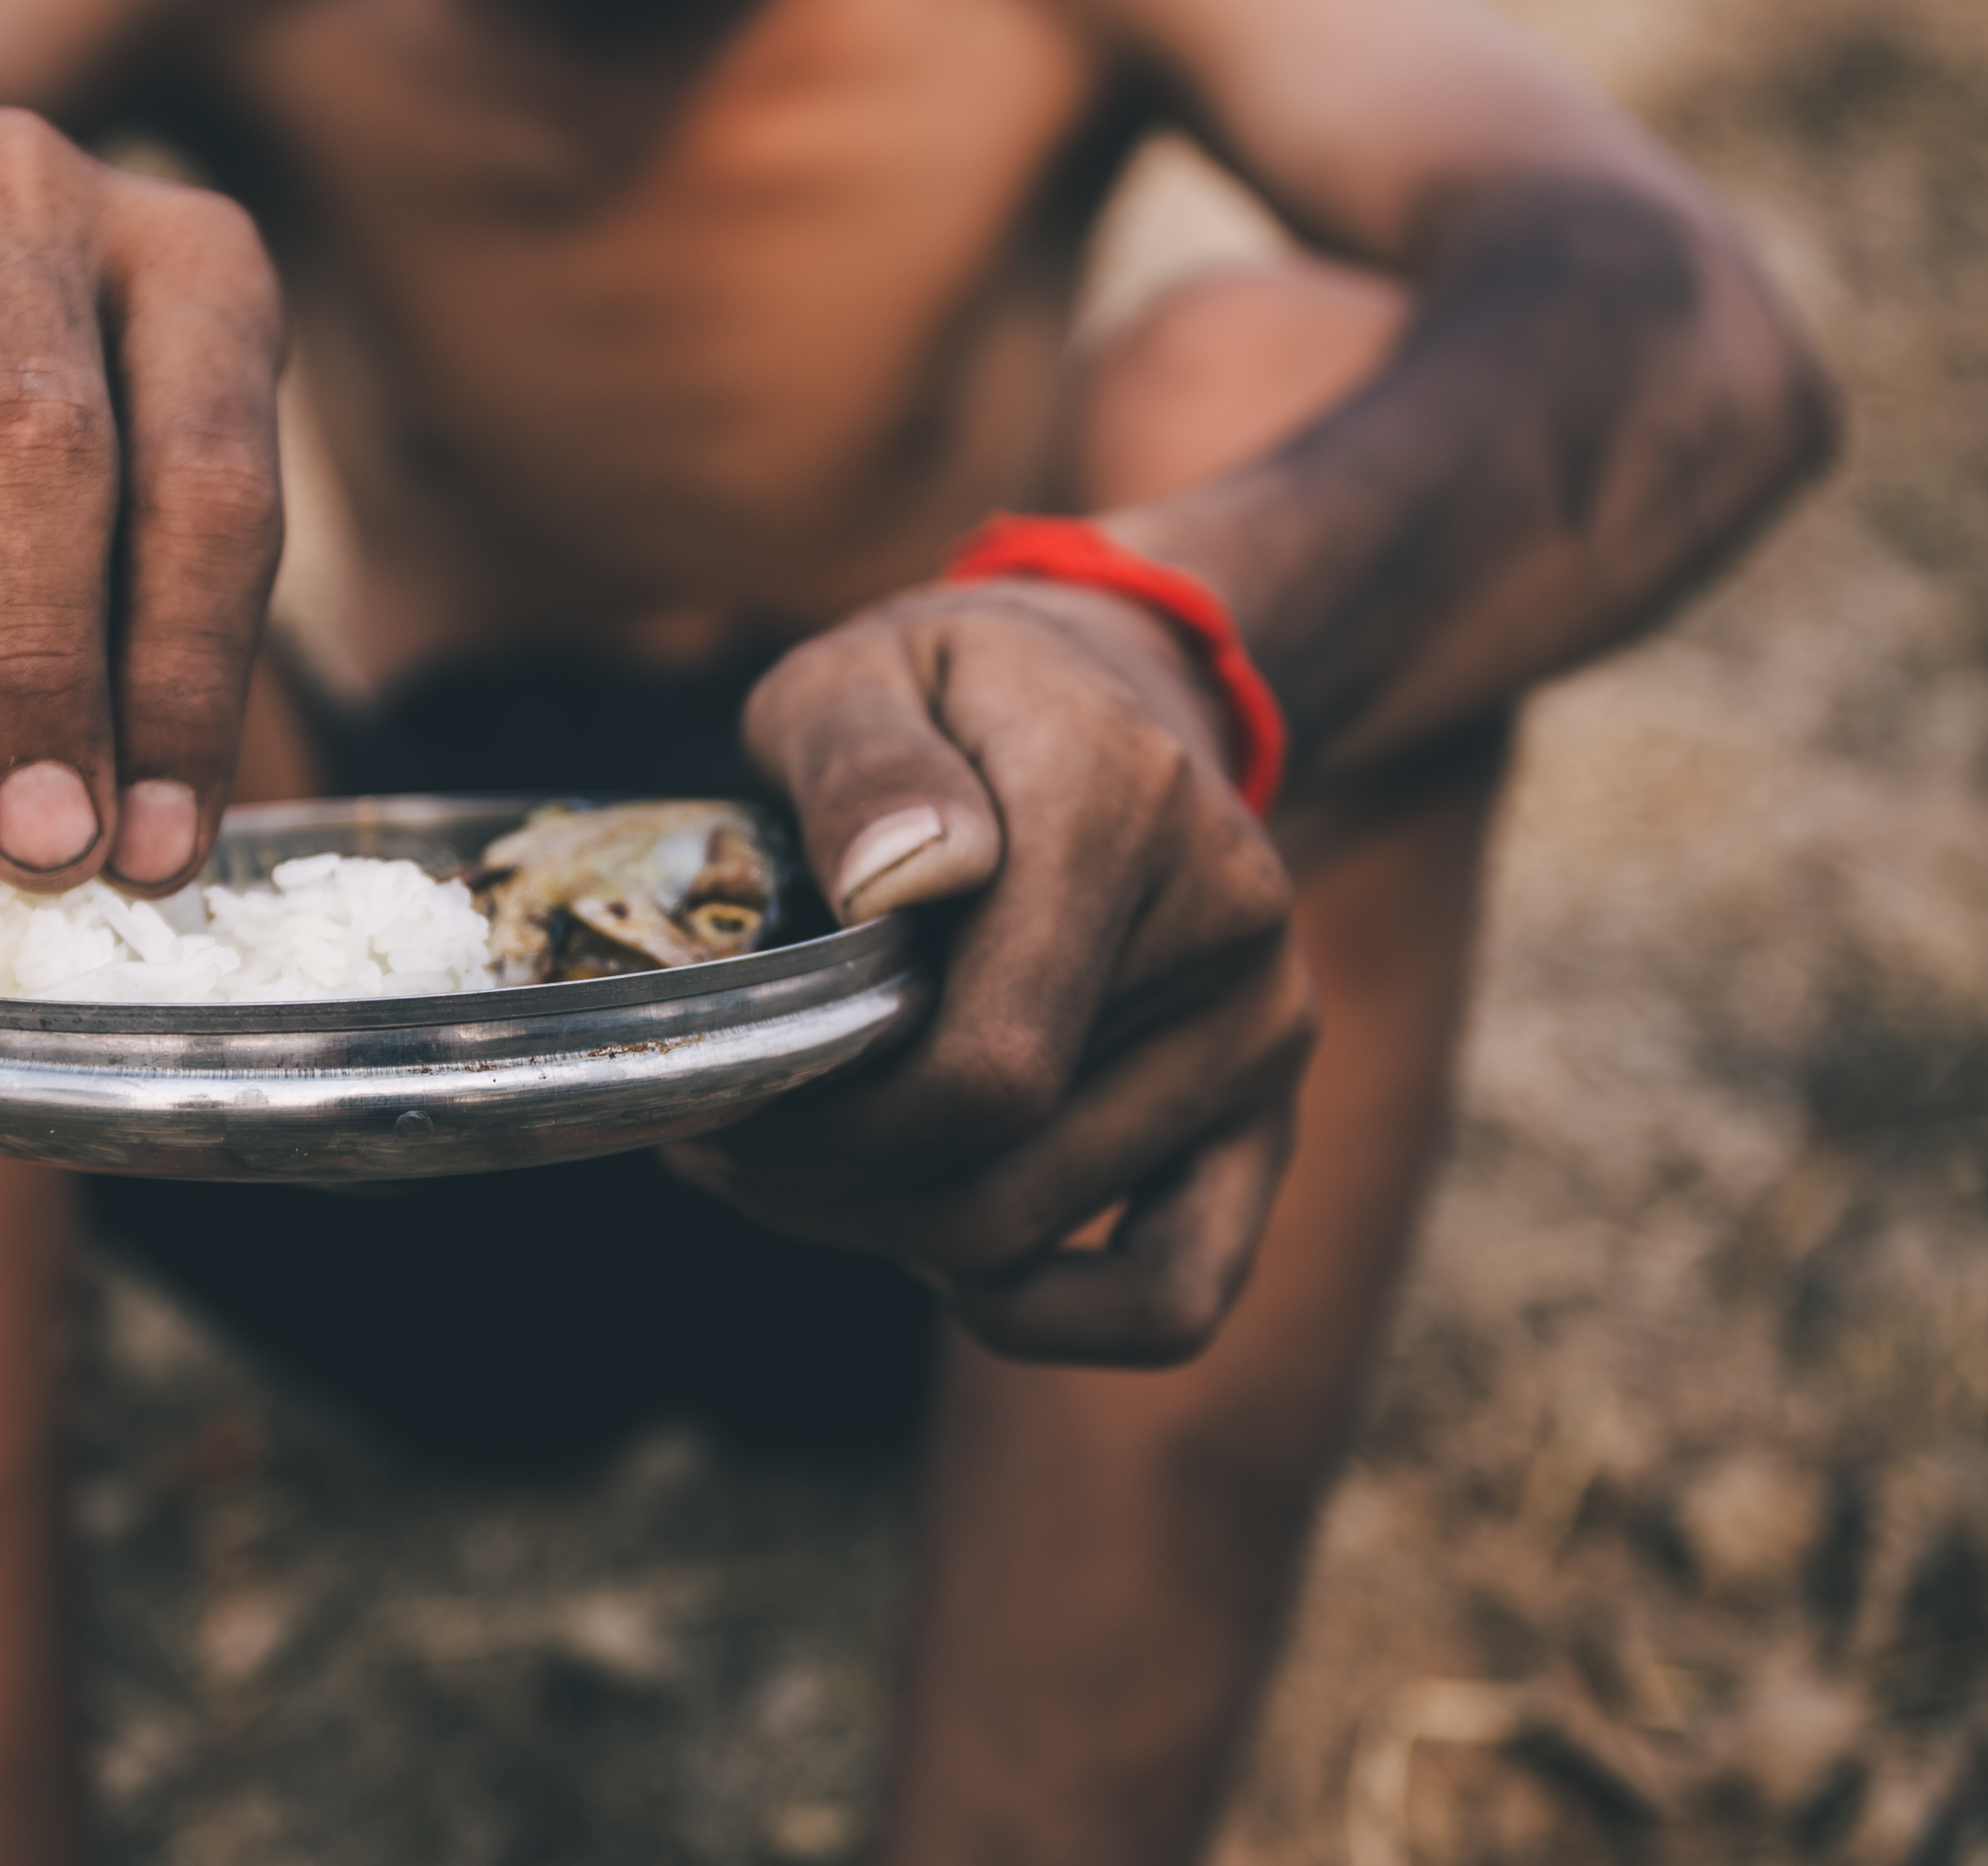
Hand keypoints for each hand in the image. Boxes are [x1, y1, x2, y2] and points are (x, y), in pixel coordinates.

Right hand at [0, 108, 285, 895]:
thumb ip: (148, 640)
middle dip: (31, 683)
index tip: (158, 852)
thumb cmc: (44, 454)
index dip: (183, 685)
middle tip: (36, 854)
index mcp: (190, 261)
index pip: (208, 486)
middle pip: (28, 453)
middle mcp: (24, 203)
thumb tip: (131, 850)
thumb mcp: (147, 503)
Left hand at [685, 580, 1315, 1364]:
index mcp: (1126, 812)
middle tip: (727, 1146)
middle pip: (1002, 1173)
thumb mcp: (860, 673)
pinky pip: (1178, 1292)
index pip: (984, 1068)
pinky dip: (1044, 1315)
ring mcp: (1264, 1033)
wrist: (1110, 690)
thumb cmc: (950, 698)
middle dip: (830, 1190)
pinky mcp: (1268, 1110)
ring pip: (1044, 1233)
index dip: (830, 1130)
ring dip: (891, 1233)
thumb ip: (862, 761)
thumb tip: (898, 879)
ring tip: (806, 1168)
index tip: (719, 1104)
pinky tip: (944, 1260)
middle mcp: (1229, 932)